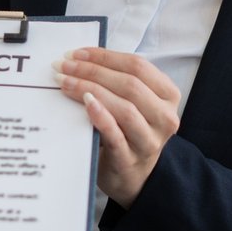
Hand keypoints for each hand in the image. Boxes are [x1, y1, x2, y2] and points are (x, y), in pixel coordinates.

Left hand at [54, 48, 180, 207]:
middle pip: (130, 84)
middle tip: (64, 65)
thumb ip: (117, 81)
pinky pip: (116, 134)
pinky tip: (85, 103)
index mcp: (168, 95)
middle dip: (93, 71)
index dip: (106, 56)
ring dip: (91, 89)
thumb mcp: (134, 103)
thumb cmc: (129, 132)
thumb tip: (80, 58)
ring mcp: (149, 140)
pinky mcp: (130, 160)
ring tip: (65, 82)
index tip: (77, 53)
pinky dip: (100, 116)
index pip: (139, 66)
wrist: (133, 177)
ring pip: (125, 108)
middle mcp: (164, 117)